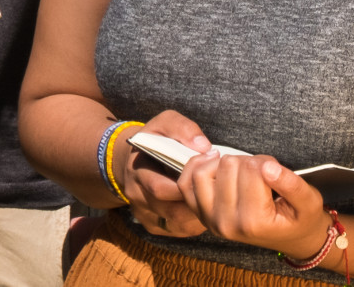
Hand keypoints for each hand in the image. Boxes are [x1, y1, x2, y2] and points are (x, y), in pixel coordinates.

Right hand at [118, 111, 209, 238]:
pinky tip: (204, 208)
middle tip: (218, 191)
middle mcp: (138, 196)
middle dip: (198, 202)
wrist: (135, 159)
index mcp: (137, 171)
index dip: (187, 184)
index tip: (209, 171)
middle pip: (171, 210)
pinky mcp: (154, 225)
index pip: (159, 188)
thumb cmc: (155, 140)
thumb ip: (183, 128)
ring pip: (177, 224)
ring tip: (215, 200)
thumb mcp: (164, 123)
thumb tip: (204, 147)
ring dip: (199, 215)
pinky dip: (194, 222)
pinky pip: (178, 230)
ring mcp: (145, 214)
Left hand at [179, 151, 330, 257]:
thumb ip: (292, 184)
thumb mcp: (309, 202)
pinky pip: (186, 183)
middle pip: (228, 165)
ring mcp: (209, 219)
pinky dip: (197, 167)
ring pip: (204, 170)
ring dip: (224, 163)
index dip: (267, 162)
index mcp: (254, 222)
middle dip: (247, 162)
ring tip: (243, 172)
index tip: (276, 172)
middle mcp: (227, 223)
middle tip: (262, 175)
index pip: (252, 169)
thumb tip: (268, 167)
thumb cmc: (300, 218)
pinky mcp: (200, 214)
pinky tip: (215, 162)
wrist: (291, 238)